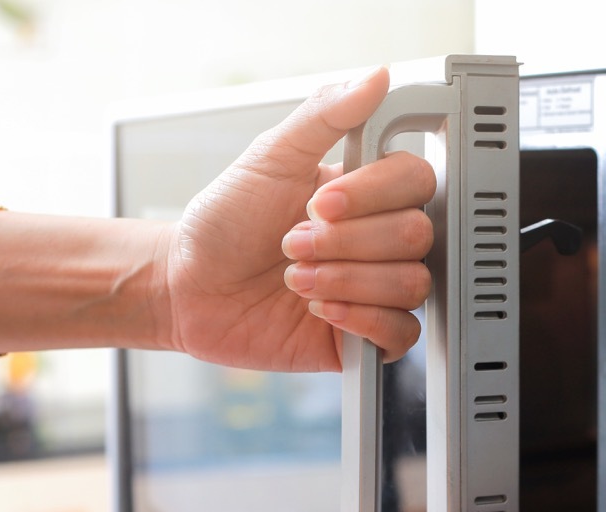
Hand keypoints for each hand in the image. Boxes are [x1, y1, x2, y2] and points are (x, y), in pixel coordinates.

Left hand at [159, 67, 434, 370]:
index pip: (416, 182)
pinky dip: (361, 321)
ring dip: (345, 281)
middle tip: (293, 243)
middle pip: (416, 236)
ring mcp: (375, 289)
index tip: (320, 202)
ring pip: (411, 285)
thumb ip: (325, 115)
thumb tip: (375, 78)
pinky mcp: (365, 338)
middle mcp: (378, 240)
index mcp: (367, 193)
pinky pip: (401, 334)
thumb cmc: (224, 223)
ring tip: (298, 280)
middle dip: (347, 243)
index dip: (372, 195)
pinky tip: (321, 311)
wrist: (189, 287)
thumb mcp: (270, 158)